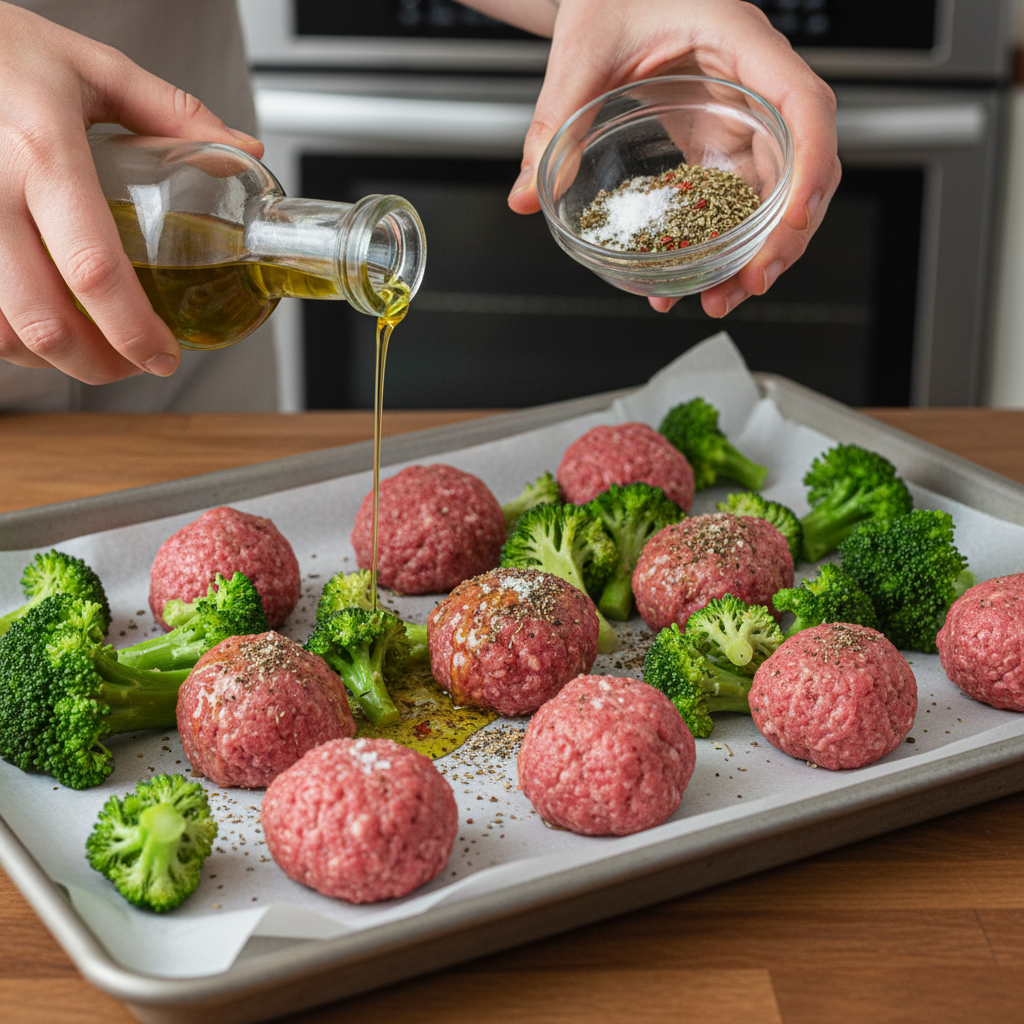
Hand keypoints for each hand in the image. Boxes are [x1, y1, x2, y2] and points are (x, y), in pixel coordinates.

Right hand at [0, 3, 262, 382]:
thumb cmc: (2, 49)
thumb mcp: (92, 66)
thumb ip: (172, 111)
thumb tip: (243, 147)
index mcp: (43, 150)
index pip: (94, 270)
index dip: (133, 331)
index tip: (164, 354)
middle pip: (43, 321)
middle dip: (98, 364)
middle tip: (137, 365)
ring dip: (53, 361)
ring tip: (96, 353)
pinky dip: (11, 337)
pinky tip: (44, 330)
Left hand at [474, 0, 839, 316]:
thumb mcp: (579, 56)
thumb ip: (554, 126)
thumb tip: (524, 196)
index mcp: (741, 43)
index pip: (805, 105)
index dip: (809, 167)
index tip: (791, 221)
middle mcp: (756, 82)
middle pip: (804, 165)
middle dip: (785, 235)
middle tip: (747, 285)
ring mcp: (744, 115)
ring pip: (779, 191)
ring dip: (758, 250)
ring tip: (720, 296)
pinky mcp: (721, 140)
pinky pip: (740, 196)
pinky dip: (727, 240)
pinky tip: (697, 277)